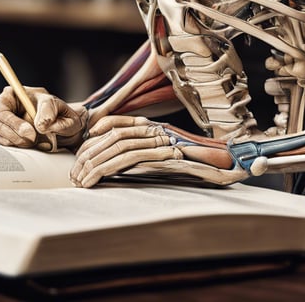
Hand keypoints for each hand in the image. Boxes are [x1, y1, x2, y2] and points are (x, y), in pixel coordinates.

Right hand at [0, 86, 87, 151]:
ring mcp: (1, 125)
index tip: (29, 132)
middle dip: (12, 134)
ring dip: (14, 142)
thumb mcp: (58, 106)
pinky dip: (13, 149)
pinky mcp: (3, 139)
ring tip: (34, 142)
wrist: (64, 130)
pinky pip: (0, 146)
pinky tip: (28, 147)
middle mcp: (4, 109)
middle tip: (32, 139)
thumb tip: (41, 124)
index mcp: (13, 95)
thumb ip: (49, 110)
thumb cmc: (57, 113)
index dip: (12, 121)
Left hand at [71, 115, 241, 186]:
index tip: (82, 150)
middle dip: (89, 155)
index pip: (119, 123)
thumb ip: (150, 154)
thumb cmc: (201, 165)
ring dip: (93, 164)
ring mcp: (160, 138)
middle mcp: (156, 128)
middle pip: (112, 136)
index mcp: (155, 126)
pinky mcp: (163, 153)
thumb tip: (125, 163)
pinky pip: (127, 158)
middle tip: (75, 175)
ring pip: (117, 146)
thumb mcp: (169, 157)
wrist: (229, 165)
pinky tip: (95, 180)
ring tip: (81, 181)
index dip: (97, 134)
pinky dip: (107, 168)